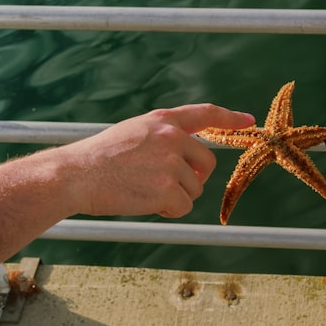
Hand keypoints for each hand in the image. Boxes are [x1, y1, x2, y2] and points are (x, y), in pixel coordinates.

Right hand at [53, 104, 254, 217]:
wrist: (76, 175)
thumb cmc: (99, 159)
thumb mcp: (134, 133)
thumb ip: (163, 139)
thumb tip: (191, 162)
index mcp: (163, 121)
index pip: (205, 114)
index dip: (230, 118)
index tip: (249, 121)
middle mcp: (172, 137)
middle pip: (207, 164)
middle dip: (193, 178)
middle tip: (164, 185)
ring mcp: (171, 163)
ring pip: (194, 189)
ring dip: (175, 197)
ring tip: (143, 191)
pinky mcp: (168, 189)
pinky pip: (184, 207)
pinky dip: (169, 212)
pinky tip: (145, 203)